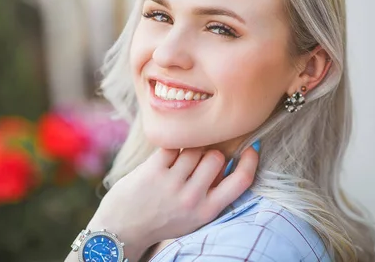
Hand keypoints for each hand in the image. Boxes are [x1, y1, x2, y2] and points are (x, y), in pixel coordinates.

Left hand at [87, 146, 258, 260]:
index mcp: (207, 210)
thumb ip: (211, 192)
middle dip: (209, 154)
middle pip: (216, 157)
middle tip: (196, 163)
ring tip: (176, 166)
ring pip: (193, 149)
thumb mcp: (194, 216)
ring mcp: (172, 183)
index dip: (250, 161)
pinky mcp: (153, 170)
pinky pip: (172, 146)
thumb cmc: (162, 219)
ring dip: (187, 151)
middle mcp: (192, 198)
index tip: (251, 149)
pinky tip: (163, 161)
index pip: (241, 181)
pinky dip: (170, 149)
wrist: (123, 229)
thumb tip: (227, 160)